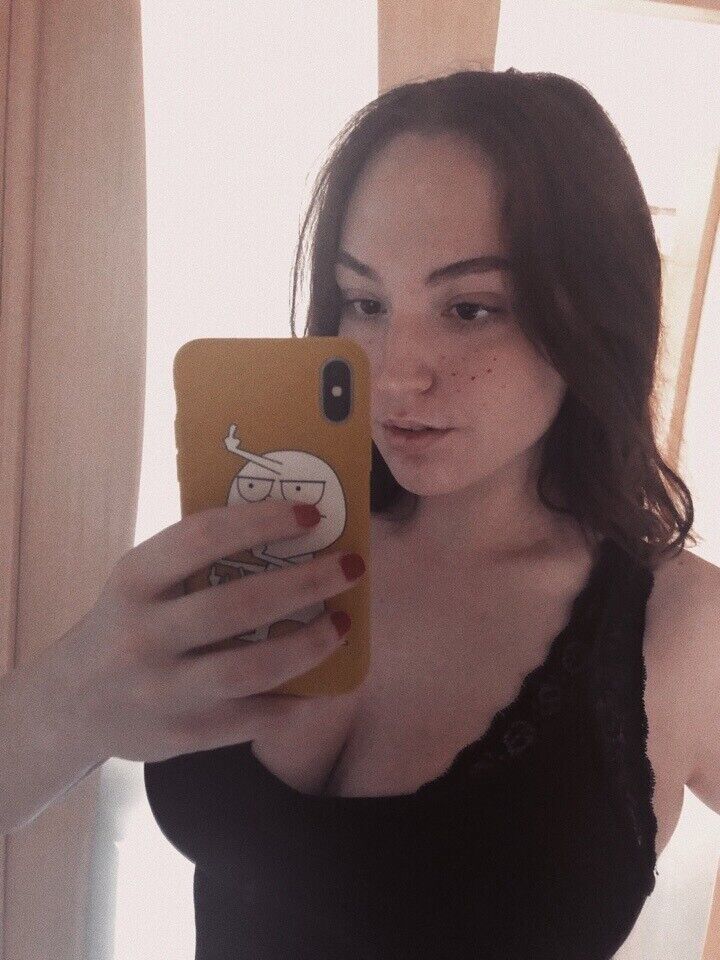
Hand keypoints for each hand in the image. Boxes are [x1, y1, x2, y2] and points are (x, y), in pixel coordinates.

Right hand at [53, 499, 362, 763]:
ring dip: (310, 645)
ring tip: (342, 624)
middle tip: (350, 566)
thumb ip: (194, 562)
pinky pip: (253, 719)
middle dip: (307, 582)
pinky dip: (296, 701)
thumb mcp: (141, 582)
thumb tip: (290, 533)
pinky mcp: (181, 736)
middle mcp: (143, 635)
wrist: (72, 704)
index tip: (311, 513)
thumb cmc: (126, 624)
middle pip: (240, 605)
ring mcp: (162, 691)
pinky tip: (321, 683)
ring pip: (252, 669)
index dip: (262, 521)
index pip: (203, 538)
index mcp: (134, 580)